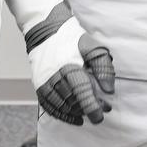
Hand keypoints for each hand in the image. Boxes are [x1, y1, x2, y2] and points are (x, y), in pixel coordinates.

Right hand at [26, 9, 114, 124]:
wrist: (43, 29)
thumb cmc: (70, 38)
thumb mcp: (93, 46)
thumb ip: (103, 67)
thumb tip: (108, 89)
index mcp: (70, 66)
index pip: (81, 92)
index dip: (91, 107)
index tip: (100, 115)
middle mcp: (55, 76)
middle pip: (71, 101)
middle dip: (87, 109)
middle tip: (101, 109)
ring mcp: (44, 81)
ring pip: (60, 105)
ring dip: (74, 112)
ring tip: (88, 110)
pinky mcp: (38, 84)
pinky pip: (48, 104)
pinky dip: (59, 114)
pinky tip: (72, 117)